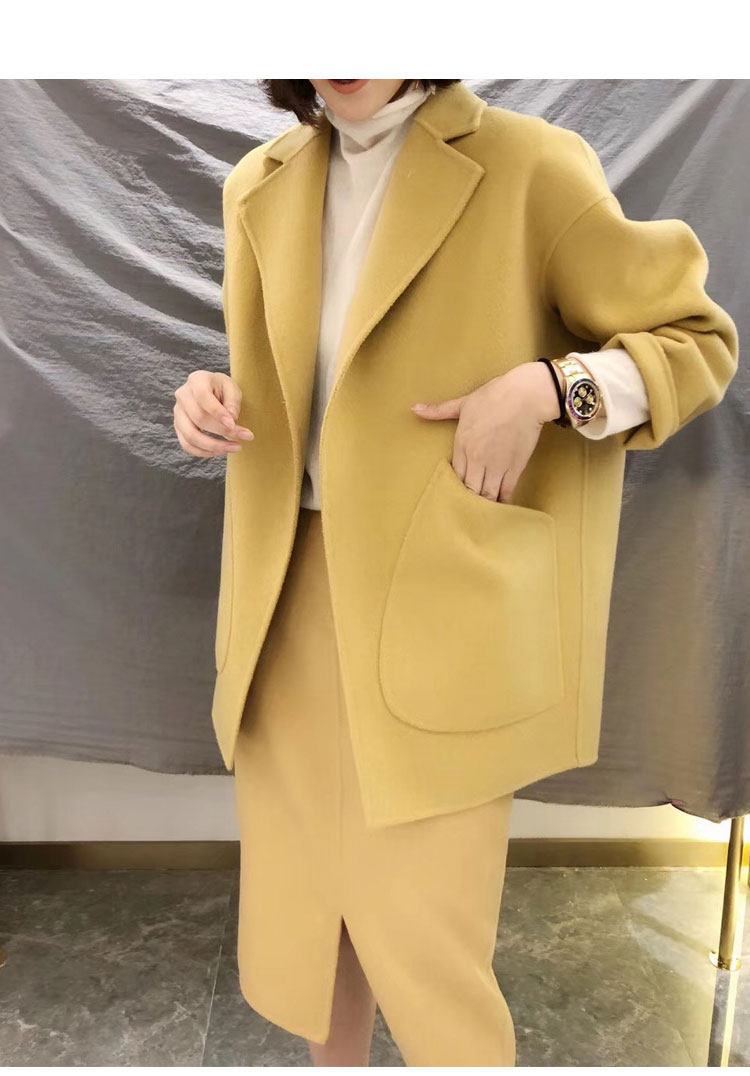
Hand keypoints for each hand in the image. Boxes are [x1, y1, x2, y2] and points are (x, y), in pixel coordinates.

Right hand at [173, 370, 253, 457]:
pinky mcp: (178, 427)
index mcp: (196, 380)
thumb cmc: (223, 389)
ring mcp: (178, 413)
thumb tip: (230, 419)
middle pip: (198, 418)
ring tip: (235, 447)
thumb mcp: (232, 388)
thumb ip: (232, 402)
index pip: (203, 397)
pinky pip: (187, 445)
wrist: (212, 392)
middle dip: (222, 431)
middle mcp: (182, 395)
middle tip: (246, 437)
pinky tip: (221, 451)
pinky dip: (204, 452)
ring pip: (190, 436)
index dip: (218, 413)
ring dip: (214, 446)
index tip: (233, 424)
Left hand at [410, 361, 561, 502]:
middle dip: (468, 500)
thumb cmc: (495, 395)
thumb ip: (438, 411)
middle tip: (467, 508)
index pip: (453, 477)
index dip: (454, 488)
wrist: (526, 396)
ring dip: (484, 504)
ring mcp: (496, 464)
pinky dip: (503, 501)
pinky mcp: (515, 467)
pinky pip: (506, 492)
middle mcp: (476, 458)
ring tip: (482, 512)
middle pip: (468, 490)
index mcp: (461, 445)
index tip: (455, 494)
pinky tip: (500, 507)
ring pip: (486, 495)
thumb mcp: (463, 403)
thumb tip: (413, 408)